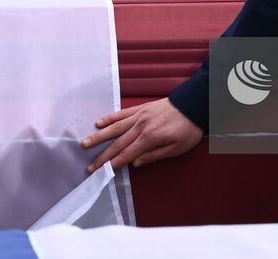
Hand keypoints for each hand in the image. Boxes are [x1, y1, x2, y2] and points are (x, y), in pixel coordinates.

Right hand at [82, 98, 202, 172]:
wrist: (193, 105)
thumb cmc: (188, 129)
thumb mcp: (177, 148)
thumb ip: (155, 156)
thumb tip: (134, 163)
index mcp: (149, 138)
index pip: (126, 154)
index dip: (112, 164)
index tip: (100, 173)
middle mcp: (140, 126)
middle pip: (117, 143)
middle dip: (101, 156)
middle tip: (89, 166)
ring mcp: (138, 115)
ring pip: (114, 127)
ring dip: (99, 136)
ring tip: (84, 143)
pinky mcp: (140, 108)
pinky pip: (121, 113)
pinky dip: (109, 118)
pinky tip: (98, 123)